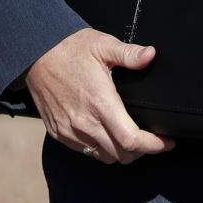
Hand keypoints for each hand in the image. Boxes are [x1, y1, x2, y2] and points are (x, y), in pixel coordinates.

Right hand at [24, 27, 174, 163]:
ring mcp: (70, 131)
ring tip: (133, 139)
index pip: (131, 139)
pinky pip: (86, 152)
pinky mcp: (59, 133)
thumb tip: (151, 54)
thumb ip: (129, 53)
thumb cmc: (71, 48)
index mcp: (100, 102)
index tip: (166, 142)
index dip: (153, 145)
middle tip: (153, 139)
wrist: (35, 55)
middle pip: (121, 154)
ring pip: (104, 157)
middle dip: (142, 151)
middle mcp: (85, 122)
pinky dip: (102, 150)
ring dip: (122, 153)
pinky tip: (109, 136)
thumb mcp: (103, 44)